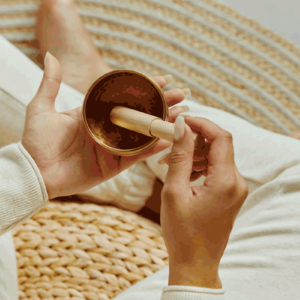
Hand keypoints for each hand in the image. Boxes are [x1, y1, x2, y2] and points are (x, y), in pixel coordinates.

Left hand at [22, 53, 187, 198]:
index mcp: (95, 114)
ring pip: (143, 134)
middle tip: (182, 96)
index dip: (145, 88)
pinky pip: (138, 156)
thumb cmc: (37, 141)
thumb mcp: (42, 109)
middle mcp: (108, 130)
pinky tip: (169, 139)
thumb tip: (51, 56)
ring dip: (163, 125)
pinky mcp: (115, 165)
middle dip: (162, 105)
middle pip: (140, 115)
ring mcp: (113, 148)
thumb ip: (50, 84)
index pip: (125, 98)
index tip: (165, 79)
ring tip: (182, 115)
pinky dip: (154, 148)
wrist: (35, 172)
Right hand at [161, 115, 248, 288]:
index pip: (221, 137)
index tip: (182, 121)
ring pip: (216, 156)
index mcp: (226, 181)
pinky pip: (216, 169)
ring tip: (171, 163)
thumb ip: (180, 155)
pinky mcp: (230, 193)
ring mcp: (236, 188)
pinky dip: (199, 165)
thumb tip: (182, 126)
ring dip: (195, 153)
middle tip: (171, 145)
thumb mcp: (174, 191)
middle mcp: (237, 182)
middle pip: (219, 145)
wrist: (195, 262)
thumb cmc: (182, 231)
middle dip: (194, 139)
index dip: (201, 124)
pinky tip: (182, 173)